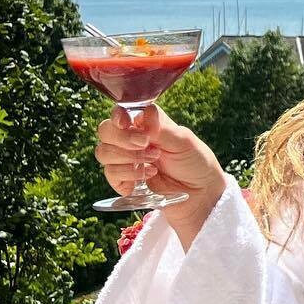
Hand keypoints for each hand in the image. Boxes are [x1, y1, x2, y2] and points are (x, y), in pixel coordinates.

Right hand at [95, 104, 226, 233]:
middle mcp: (131, 138)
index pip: (120, 113)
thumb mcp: (183, 141)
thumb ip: (162, 128)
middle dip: (123, 139)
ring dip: (128, 158)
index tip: (125, 123)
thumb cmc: (194, 160)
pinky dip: (127, 175)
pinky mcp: (123, 180)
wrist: (199, 191)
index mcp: (145, 123)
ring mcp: (125, 159)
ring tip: (153, 163)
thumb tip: (146, 111)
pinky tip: (147, 176)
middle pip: (106, 131)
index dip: (118, 117)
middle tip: (146, 145)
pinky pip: (110, 174)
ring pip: (104, 152)